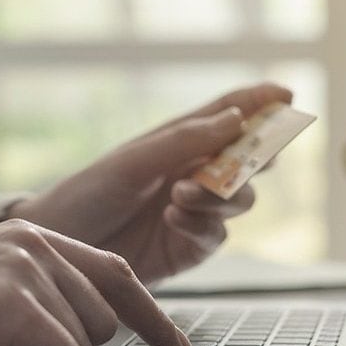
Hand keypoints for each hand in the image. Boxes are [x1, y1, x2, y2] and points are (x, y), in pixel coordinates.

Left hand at [8, 83, 293, 284]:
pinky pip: (215, 236)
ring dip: (220, 195)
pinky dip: (203, 225)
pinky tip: (175, 219)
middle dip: (255, 158)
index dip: (259, 104)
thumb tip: (237, 120)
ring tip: (182, 195)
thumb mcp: (133, 162)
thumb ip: (185, 142)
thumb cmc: (86, 195)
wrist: (59, 248)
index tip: (286, 96)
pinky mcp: (187, 249)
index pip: (227, 117)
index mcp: (178, 144)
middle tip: (256, 158)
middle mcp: (191, 175)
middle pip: (246, 162)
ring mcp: (192, 213)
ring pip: (238, 200)